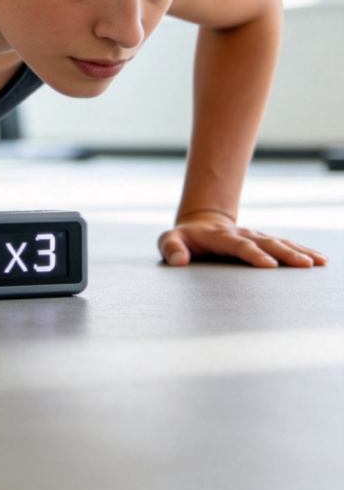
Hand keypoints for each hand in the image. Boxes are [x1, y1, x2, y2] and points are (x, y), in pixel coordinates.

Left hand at [158, 210, 327, 268]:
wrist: (198, 224)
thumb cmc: (183, 239)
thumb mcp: (168, 241)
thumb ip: (170, 248)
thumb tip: (179, 261)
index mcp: (219, 236)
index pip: (238, 245)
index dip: (253, 254)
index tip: (269, 265)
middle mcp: (241, 234)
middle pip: (265, 242)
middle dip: (285, 253)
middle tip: (304, 265)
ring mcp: (254, 236)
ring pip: (279, 242)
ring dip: (299, 251)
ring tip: (318, 263)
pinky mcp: (263, 241)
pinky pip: (285, 244)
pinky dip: (303, 250)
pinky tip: (320, 260)